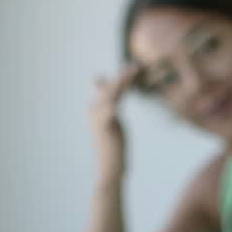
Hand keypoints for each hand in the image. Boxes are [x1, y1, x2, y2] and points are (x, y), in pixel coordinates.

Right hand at [89, 64, 141, 182]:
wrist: (110, 166)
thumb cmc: (113, 145)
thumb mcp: (112, 122)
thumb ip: (111, 107)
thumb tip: (113, 100)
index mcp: (96, 108)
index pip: (109, 87)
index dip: (121, 77)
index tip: (134, 67)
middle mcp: (94, 110)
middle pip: (110, 88)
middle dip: (123, 75)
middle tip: (137, 65)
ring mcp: (97, 118)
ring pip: (111, 95)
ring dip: (122, 81)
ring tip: (134, 70)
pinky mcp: (104, 127)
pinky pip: (108, 112)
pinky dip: (112, 104)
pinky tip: (119, 97)